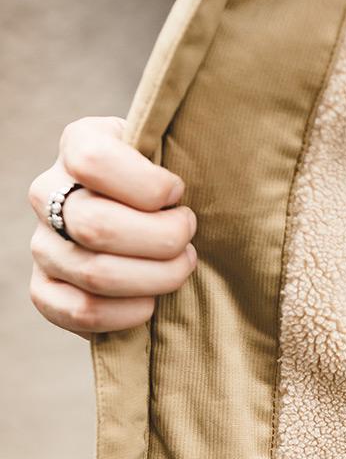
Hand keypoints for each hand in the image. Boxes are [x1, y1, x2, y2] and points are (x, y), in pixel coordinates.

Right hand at [28, 116, 197, 338]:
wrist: (148, 219)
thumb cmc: (169, 186)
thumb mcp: (172, 154)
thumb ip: (176, 154)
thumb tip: (185, 191)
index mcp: (78, 144)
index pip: (94, 161)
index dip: (149, 185)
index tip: (178, 193)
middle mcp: (48, 193)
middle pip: (98, 227)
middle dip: (162, 239)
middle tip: (188, 238)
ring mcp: (42, 244)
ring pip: (96, 273)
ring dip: (155, 278)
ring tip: (180, 267)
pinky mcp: (45, 289)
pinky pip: (81, 311)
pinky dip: (127, 314)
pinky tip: (152, 303)